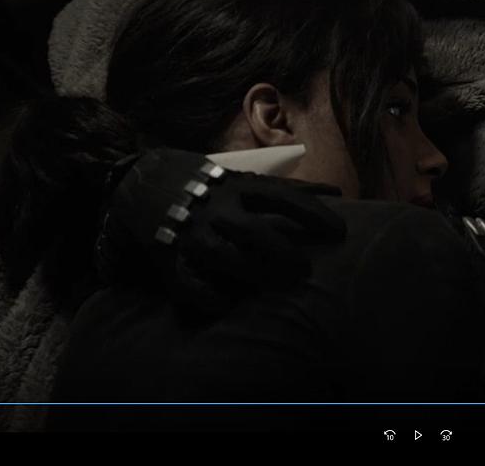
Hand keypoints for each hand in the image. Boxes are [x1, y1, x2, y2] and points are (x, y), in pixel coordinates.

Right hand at [95, 148, 345, 314]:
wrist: (143, 179)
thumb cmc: (211, 183)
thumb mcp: (247, 179)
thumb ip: (288, 190)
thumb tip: (336, 194)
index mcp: (239, 187)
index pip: (285, 198)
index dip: (315, 215)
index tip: (341, 232)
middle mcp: (217, 209)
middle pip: (256, 232)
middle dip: (285, 253)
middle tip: (307, 271)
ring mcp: (193, 233)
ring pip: (225, 258)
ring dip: (255, 275)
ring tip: (281, 288)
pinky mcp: (170, 255)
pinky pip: (187, 282)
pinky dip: (207, 296)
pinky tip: (228, 305)